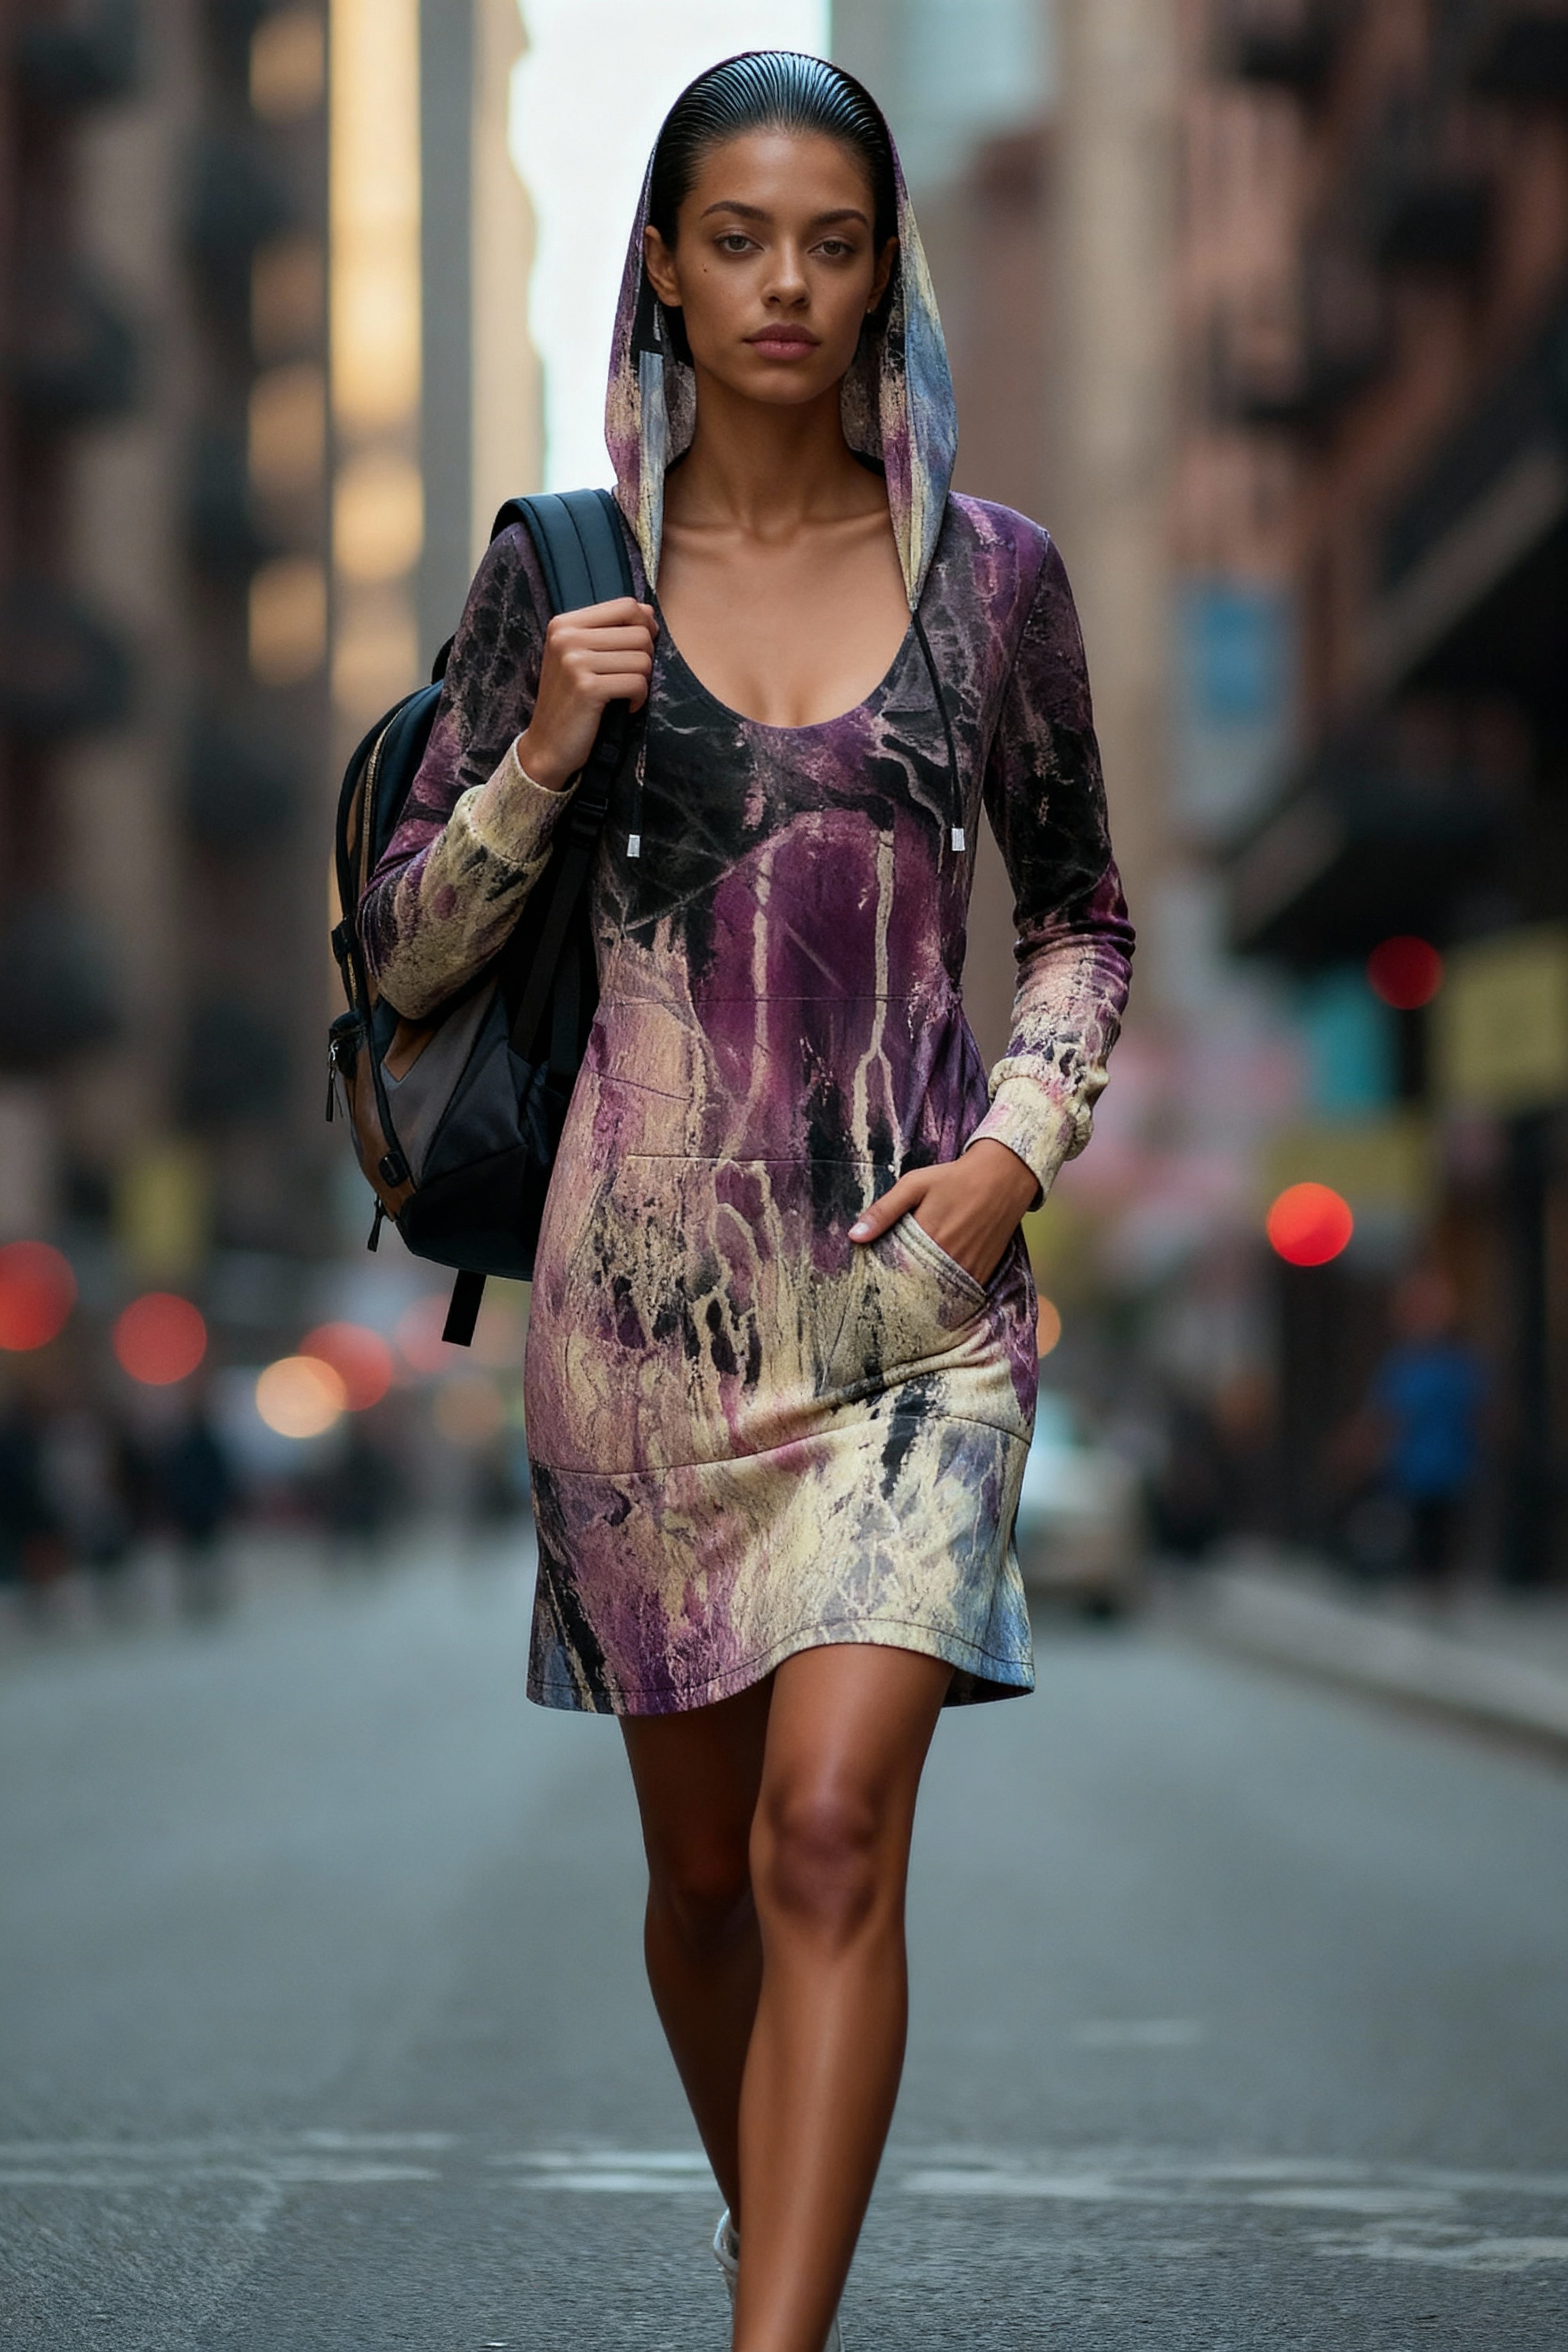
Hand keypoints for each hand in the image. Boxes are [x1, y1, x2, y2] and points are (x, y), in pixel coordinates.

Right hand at [515, 597, 656, 791]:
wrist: (547, 745)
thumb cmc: (571, 701)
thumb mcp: (579, 658)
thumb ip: (609, 632)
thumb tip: (648, 612)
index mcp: (564, 624)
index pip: (626, 605)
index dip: (645, 626)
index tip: (641, 649)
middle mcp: (566, 637)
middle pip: (639, 632)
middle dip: (646, 658)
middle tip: (630, 678)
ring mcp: (574, 661)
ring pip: (642, 658)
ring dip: (642, 681)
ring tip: (625, 694)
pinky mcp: (586, 687)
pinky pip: (637, 683)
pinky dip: (639, 699)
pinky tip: (627, 707)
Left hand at [848, 1139, 1038, 1287]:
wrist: (1003, 1177)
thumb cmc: (953, 1178)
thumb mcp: (914, 1184)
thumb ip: (883, 1211)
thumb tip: (855, 1236)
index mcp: (927, 1236)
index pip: (896, 1271)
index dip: (882, 1279)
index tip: (870, 1283)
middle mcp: (948, 1257)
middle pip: (914, 1287)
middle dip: (899, 1291)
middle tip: (884, 1294)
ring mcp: (968, 1267)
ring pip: (936, 1293)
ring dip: (921, 1295)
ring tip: (906, 1296)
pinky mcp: (983, 1272)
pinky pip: (959, 1293)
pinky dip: (944, 1294)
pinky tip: (933, 1289)